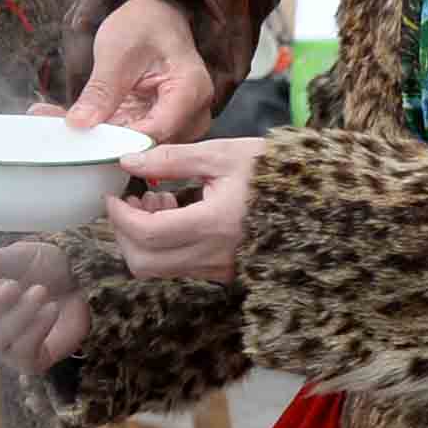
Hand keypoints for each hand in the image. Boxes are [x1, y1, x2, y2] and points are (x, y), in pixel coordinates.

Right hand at [0, 239, 89, 371]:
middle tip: (14, 286)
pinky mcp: (27, 360)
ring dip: (18, 315)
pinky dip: (37, 328)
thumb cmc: (44, 267)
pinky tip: (52, 309)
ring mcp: (3, 344)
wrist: (81, 280)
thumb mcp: (20, 256)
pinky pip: (21, 353)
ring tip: (41, 292)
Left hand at [63, 0, 213, 141]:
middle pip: (148, 144)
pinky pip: (130, 137)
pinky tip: (77, 121)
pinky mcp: (158, 125)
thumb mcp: (117, 52)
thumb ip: (102, 90)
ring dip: (100, 137)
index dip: (120, 141)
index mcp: (191, 90)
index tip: (86, 140)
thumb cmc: (145, 24)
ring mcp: (177, 122)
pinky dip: (104, 131)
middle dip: (105, 141)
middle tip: (67, 132)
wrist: (154, 17)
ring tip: (66, 123)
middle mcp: (192, 112)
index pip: (157, 131)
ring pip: (136, 145)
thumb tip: (81, 123)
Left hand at [102, 136, 264, 281]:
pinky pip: (178, 268)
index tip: (112, 195)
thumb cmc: (273, 171)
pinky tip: (177, 212)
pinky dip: (163, 246)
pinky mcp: (223, 273)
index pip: (146, 234)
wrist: (315, 199)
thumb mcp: (222, 154)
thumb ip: (170, 159)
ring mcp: (219, 270)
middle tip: (129, 200)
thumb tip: (128, 161)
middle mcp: (215, 256)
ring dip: (143, 239)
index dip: (119, 216)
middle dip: (124, 233)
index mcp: (215, 224)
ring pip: (158, 270)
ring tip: (158, 201)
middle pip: (143, 263)